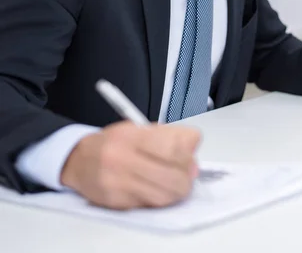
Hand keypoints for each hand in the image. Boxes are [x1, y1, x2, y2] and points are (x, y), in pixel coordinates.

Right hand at [61, 121, 200, 209]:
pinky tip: (158, 188)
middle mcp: (123, 159)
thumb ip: (166, 136)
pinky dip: (161, 198)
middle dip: (187, 175)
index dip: (188, 151)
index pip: (172, 147)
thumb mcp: (137, 128)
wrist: (78, 160)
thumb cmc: (112, 143)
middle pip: (172, 176)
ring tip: (175, 182)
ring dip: (177, 190)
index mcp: (130, 136)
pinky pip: (150, 204)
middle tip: (188, 171)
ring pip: (164, 195)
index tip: (191, 152)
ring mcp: (119, 184)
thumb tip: (192, 154)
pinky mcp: (117, 202)